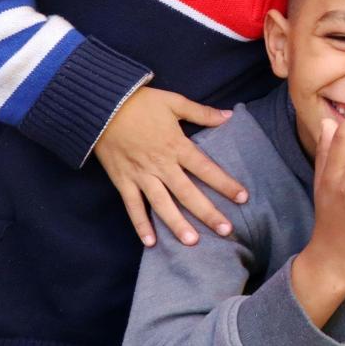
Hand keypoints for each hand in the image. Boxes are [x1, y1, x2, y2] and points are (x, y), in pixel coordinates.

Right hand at [93, 86, 246, 246]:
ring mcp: (141, 176)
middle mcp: (161, 165)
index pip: (206, 168)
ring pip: (162, 205)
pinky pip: (132, 207)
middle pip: (188, 193)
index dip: (225, 183)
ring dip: (177, 224)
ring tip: (193, 242)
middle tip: (226, 230)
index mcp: (177, 145)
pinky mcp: (123, 181)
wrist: (101, 107)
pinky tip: (150, 243)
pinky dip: (140, 225)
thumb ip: (202, 112)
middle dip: (207, 213)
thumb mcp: (174, 102)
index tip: (243, 197)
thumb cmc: (141, 103)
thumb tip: (228, 116)